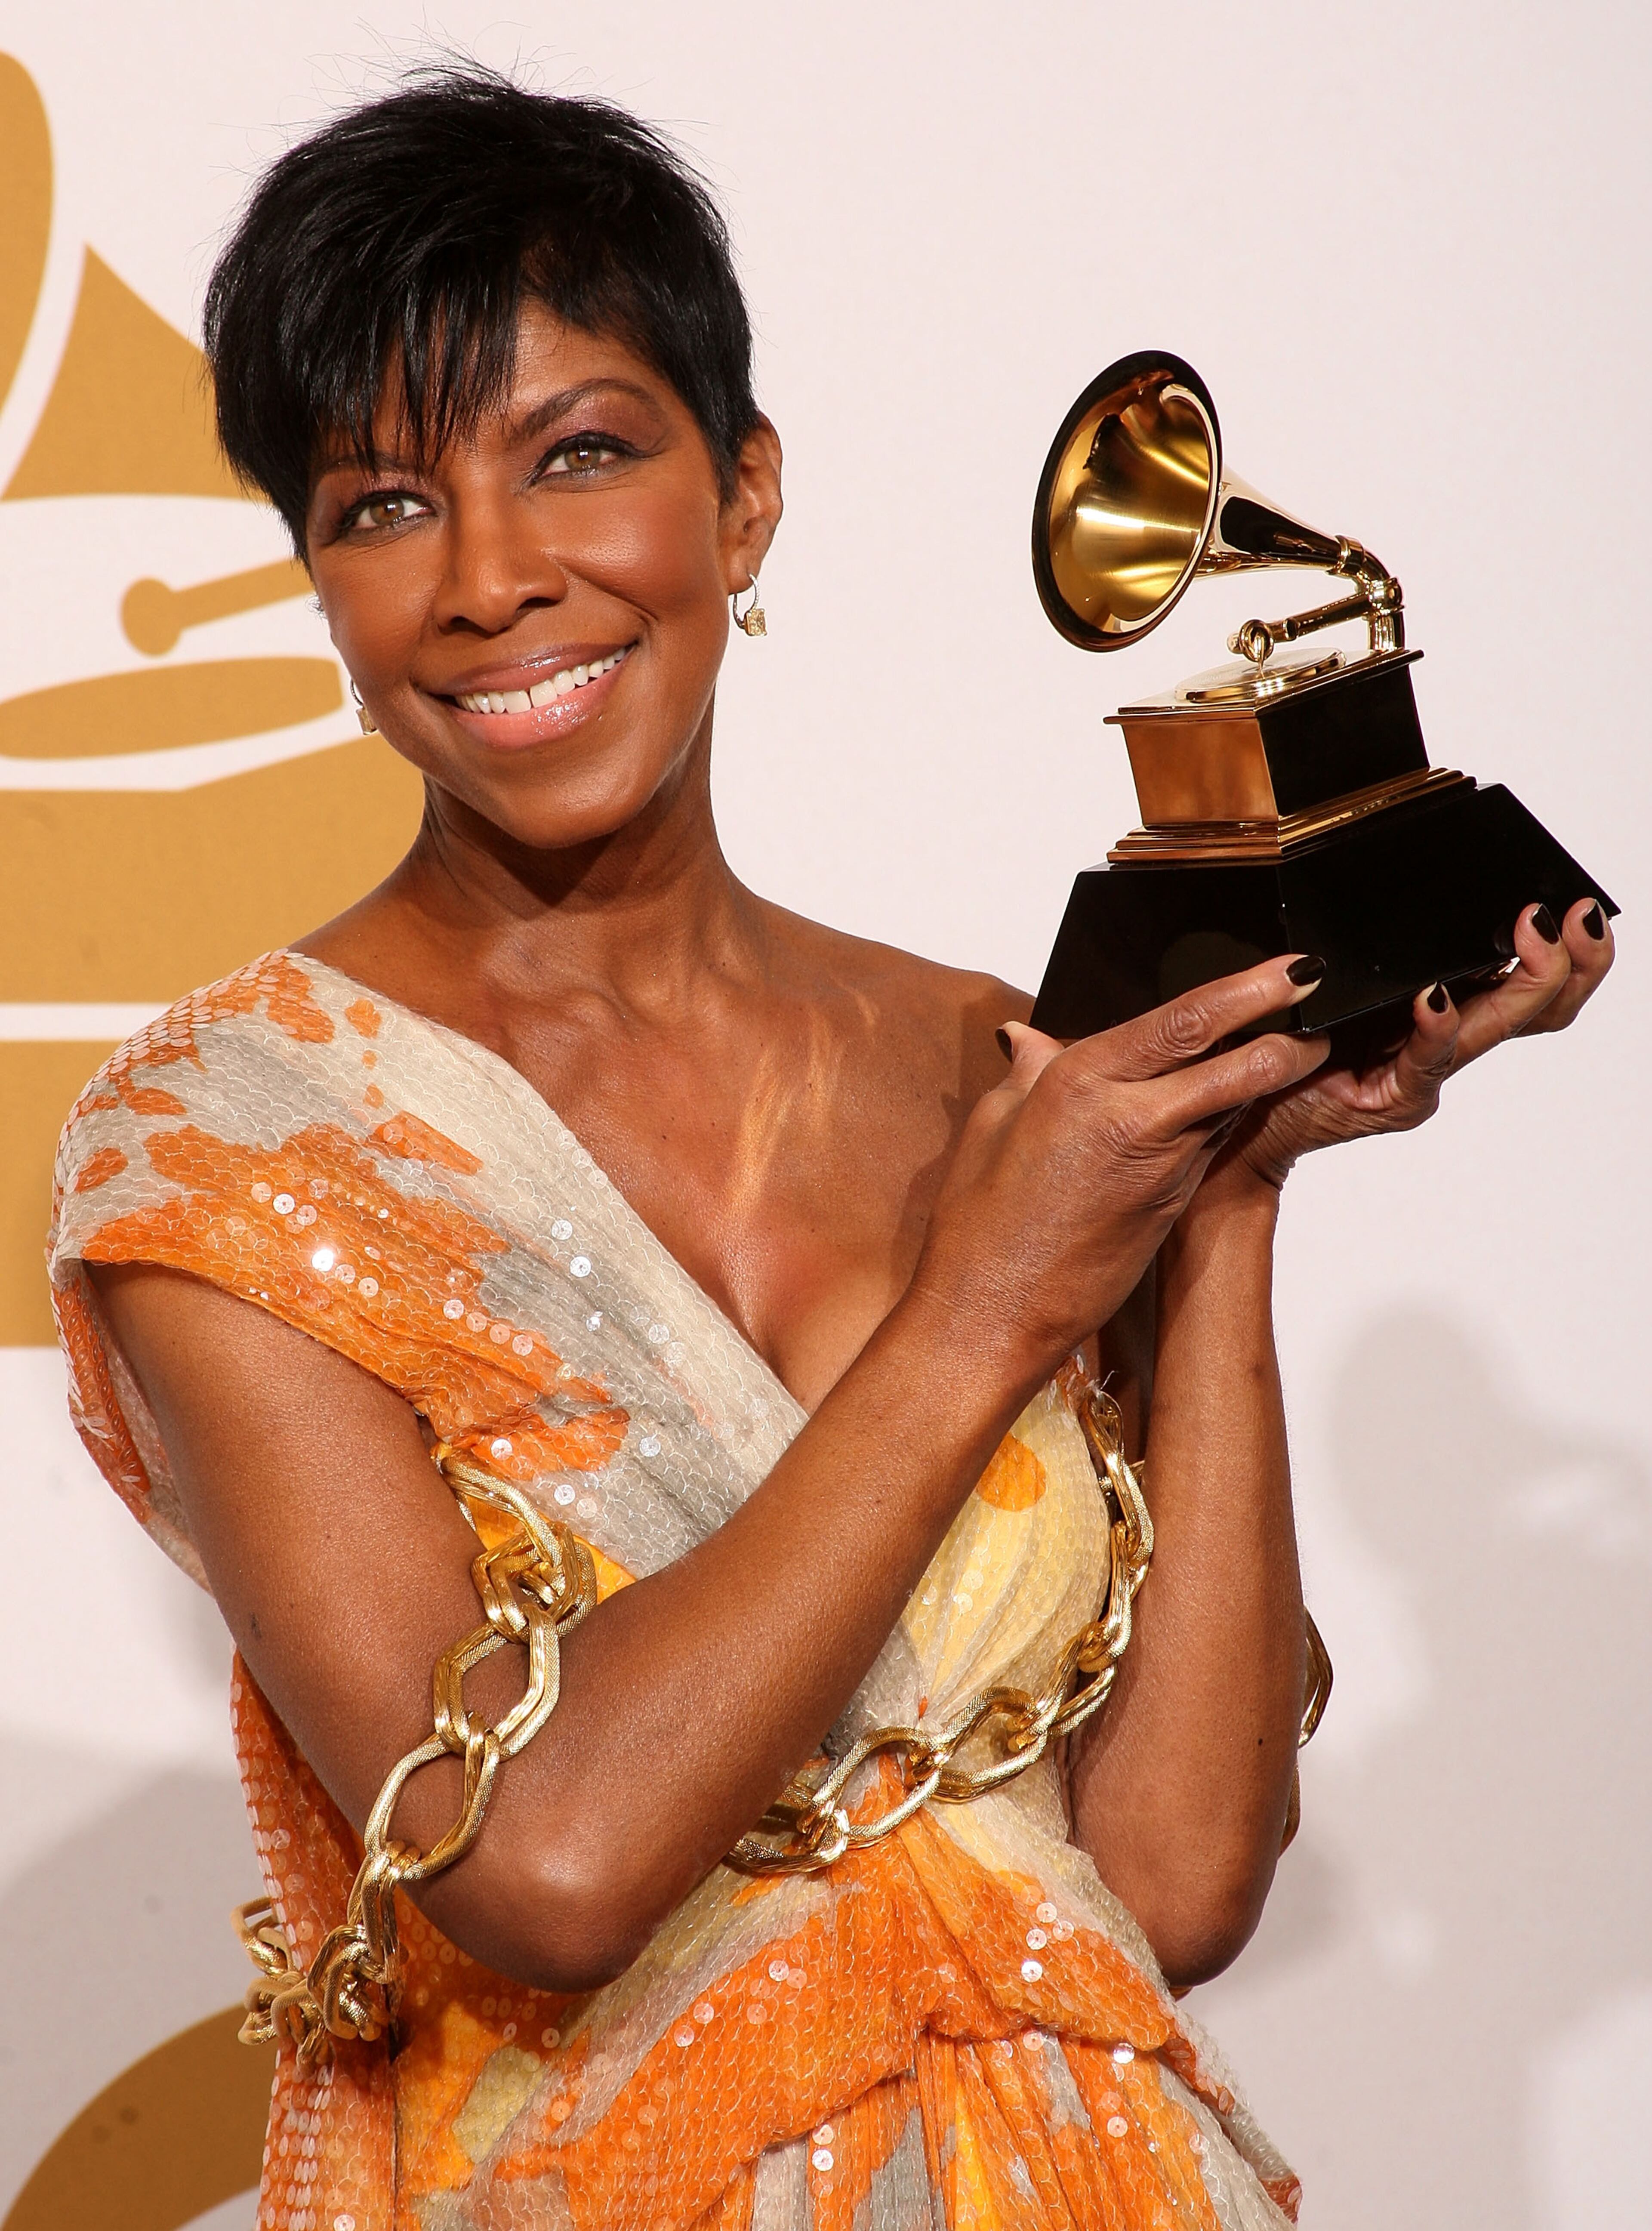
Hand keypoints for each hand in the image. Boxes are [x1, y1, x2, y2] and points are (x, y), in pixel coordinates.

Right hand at [909, 957, 1327, 1388]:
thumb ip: (1029, 1075)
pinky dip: (1224, 1115)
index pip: (1184, 1020)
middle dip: (1288, 1032)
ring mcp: (1160, 1165)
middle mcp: (1130, 1118)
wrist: (994, 1315)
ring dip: (1262, 1075)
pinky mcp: (1172, 1202)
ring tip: (1294, 1045)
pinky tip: (1229, 1100)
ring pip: (1228, 1103)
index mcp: (1080, 1083)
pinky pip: (1206, 1142)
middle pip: (1234, 1061)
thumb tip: (1031, 1039)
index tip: (1291, 969)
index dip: (1248, 990)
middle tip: (1319, 1005)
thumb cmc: (980, 1226)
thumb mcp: (992, 1127)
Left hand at [1214, 898, 1614, 1193]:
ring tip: (1534, 939)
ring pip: (1492, 1030)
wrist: (1240, 1104)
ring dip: (1522, 985)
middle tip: (1578, 918)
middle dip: (1565, 963)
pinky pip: (1422, 1062)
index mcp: (1442, 1001)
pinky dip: (1435, 1029)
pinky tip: (1436, 999)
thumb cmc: (1286, 1033)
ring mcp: (1421, 1071)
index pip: (1520, 977)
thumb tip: (1414, 882)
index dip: (1561, 949)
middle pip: (1530, 1008)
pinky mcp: (1389, 1099)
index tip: (1578, 907)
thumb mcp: (1341, 973)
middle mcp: (1443, 1036)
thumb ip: (1382, 945)